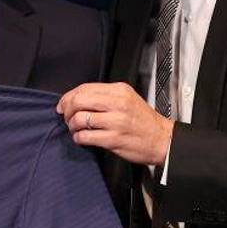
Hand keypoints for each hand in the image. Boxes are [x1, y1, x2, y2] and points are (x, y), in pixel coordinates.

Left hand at [57, 82, 172, 166]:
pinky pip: (86, 137)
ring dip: (72, 126)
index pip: (84, 88)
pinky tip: (82, 139)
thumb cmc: (144, 121)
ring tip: (76, 129)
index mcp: (119, 90)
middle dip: (67, 110)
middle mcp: (117, 103)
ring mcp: (116, 122)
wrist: (163, 140)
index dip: (68, 97)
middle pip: (79, 101)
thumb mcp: (127, 99)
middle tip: (67, 117)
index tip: (63, 105)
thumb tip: (77, 99)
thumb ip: (105, 96)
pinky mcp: (114, 139)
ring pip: (80, 119)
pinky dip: (78, 138)